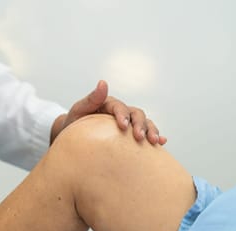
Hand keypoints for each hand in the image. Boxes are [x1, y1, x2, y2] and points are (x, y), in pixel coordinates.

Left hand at [50, 80, 166, 144]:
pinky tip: (161, 142)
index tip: (123, 126)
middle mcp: (121, 111)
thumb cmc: (73, 124)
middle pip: (136, 113)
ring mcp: (128, 122)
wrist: (74, 138)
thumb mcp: (78, 111)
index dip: (123, 115)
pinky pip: (145, 133)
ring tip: (154, 141)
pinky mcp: (131, 133)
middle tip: (140, 138)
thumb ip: (91, 99)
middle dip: (140, 125)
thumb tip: (103, 83)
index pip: (119, 106)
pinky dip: (155, 136)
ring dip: (151, 130)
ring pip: (144, 123)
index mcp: (108, 104)